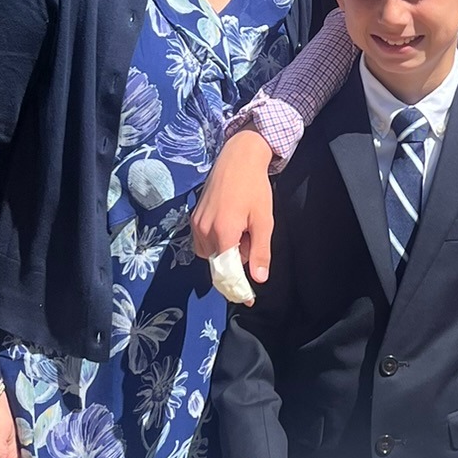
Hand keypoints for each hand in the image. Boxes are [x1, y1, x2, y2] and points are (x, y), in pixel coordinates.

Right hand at [192, 130, 275, 283]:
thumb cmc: (254, 187)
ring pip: (210, 255)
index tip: (246, 299)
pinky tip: (230, 225)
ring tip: (241, 229)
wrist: (238, 158)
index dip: (237, 287)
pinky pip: (203, 243)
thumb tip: (259, 279)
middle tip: (250, 237)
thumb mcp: (264, 221)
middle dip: (236, 261)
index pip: (226, 272)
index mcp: (222, 232)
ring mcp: (196, 224)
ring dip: (226, 252)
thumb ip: (260, 251)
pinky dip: (217, 243)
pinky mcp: (193, 218)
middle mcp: (203, 231)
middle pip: (219, 264)